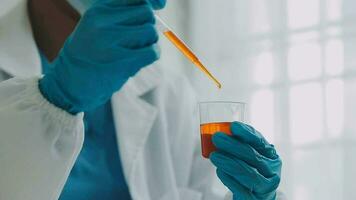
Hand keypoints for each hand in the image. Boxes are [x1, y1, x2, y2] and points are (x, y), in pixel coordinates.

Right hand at [39, 0, 163, 113]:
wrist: (70, 83)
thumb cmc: (89, 53)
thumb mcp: (99, 26)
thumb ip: (125, 13)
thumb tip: (162, 2)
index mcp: (98, 11)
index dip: (151, 3)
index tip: (156, 9)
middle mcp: (103, 22)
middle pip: (146, 13)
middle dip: (148, 25)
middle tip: (138, 39)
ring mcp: (111, 42)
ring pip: (150, 32)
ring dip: (150, 42)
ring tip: (137, 51)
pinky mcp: (121, 62)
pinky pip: (152, 52)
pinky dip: (152, 55)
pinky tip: (141, 60)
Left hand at [210, 122, 281, 199]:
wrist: (256, 196)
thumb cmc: (251, 172)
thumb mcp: (251, 158)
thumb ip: (240, 145)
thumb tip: (221, 133)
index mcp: (271, 156)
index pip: (260, 143)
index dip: (247, 134)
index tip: (234, 126)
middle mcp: (272, 171)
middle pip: (253, 157)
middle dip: (233, 146)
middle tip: (217, 138)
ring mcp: (266, 188)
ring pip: (249, 174)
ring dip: (230, 163)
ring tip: (215, 155)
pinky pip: (243, 190)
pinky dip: (230, 180)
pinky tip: (220, 171)